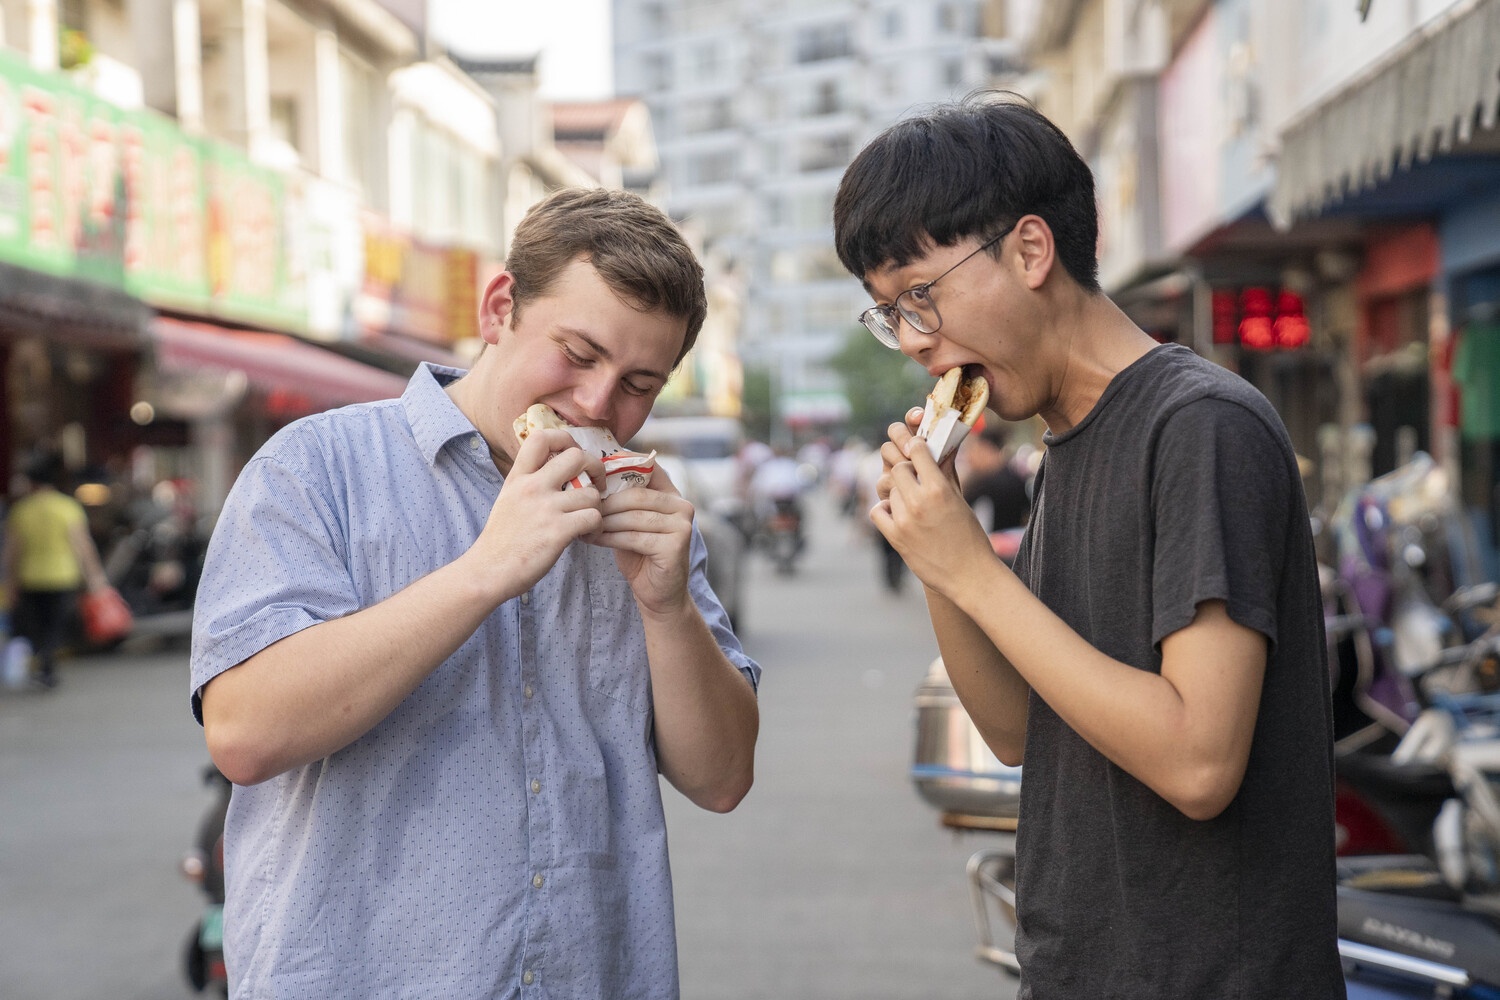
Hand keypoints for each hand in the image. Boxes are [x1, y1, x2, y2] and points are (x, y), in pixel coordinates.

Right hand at [468, 428, 606, 600]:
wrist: (488, 572)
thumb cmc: (500, 541)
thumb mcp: (508, 499)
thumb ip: (529, 482)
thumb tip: (555, 470)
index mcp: (519, 477)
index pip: (542, 437)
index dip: (566, 439)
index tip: (575, 456)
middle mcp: (532, 487)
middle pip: (577, 456)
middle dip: (595, 468)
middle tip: (595, 484)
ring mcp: (546, 508)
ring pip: (592, 492)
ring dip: (596, 506)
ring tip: (587, 518)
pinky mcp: (558, 531)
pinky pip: (594, 517)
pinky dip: (596, 526)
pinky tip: (586, 534)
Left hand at [587, 462, 694, 617]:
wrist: (659, 594)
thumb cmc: (640, 554)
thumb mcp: (629, 522)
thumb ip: (620, 500)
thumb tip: (587, 478)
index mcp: (672, 493)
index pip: (647, 468)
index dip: (619, 468)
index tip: (591, 476)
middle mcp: (682, 506)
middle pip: (636, 494)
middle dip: (605, 502)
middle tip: (581, 507)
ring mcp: (682, 525)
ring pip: (633, 516)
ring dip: (605, 522)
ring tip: (584, 525)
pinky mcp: (676, 546)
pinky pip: (635, 537)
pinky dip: (610, 538)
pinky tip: (594, 539)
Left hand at [871, 426, 994, 599]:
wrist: (970, 575)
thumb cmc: (971, 537)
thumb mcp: (960, 500)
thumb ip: (945, 475)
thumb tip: (939, 450)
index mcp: (939, 489)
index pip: (917, 450)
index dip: (916, 447)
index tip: (916, 449)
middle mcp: (919, 502)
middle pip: (898, 469)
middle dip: (906, 470)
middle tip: (913, 479)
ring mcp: (904, 520)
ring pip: (888, 490)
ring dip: (898, 493)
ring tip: (911, 503)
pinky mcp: (895, 537)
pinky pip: (877, 510)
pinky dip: (884, 510)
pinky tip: (897, 514)